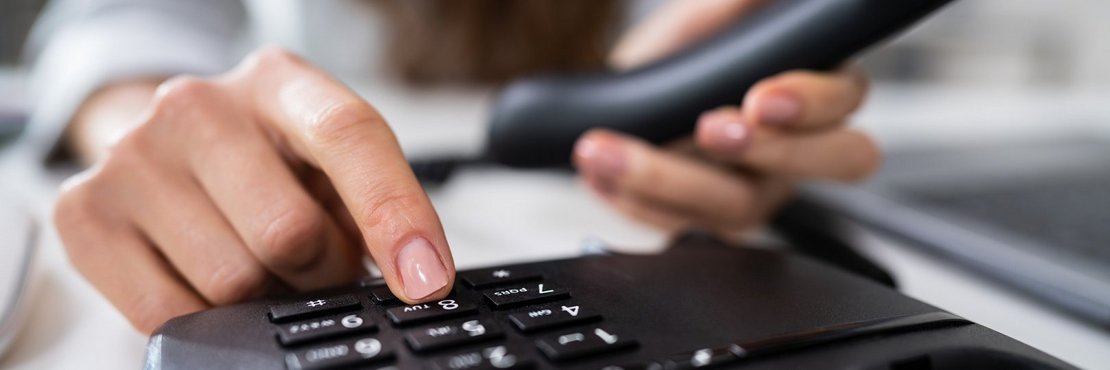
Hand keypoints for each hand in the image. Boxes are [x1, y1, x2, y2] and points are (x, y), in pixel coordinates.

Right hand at [54, 48, 454, 332]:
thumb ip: (374, 202)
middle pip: (289, 233)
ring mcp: (134, 156)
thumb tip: (417, 277)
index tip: (425, 280)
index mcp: (279, 82)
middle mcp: (198, 104)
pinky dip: (207, 318)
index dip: (395, 214)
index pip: (349, 135)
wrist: (166, 147)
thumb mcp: (328, 161)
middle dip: (322, 271)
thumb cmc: (268, 162)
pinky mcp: (85, 212)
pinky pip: (169, 313)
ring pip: (232, 282)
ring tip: (261, 265)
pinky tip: (208, 280)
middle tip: (316, 262)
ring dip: (265, 296)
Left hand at [574, 0, 878, 233]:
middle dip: (776, 151)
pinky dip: (636, 202)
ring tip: (611, 151)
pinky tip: (602, 175)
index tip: (761, 99)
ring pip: (741, 206)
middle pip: (832, 165)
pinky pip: (684, 229)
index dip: (812, 103)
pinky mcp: (707, 223)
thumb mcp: (706, 19)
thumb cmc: (679, 56)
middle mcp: (797, 149)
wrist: (621, 98)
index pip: (845, 100)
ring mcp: (756, 193)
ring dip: (670, 179)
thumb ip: (736, 6)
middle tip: (710, 129)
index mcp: (813, 90)